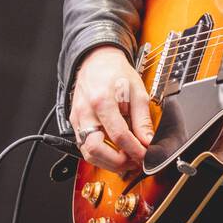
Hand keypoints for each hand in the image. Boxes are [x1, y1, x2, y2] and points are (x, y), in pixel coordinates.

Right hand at [69, 46, 154, 173]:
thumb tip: (147, 141)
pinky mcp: (75, 123)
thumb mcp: (137, 91)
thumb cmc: (116, 72)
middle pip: (96, 149)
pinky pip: (84, 146)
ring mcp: (77, 118)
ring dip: (107, 162)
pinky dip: (99, 155)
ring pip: (87, 152)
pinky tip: (113, 153)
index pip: (118, 135)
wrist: (97, 60)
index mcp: (102, 100)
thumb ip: (142, 119)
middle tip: (133, 162)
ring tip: (125, 160)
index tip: (144, 156)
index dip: (134, 150)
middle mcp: (86, 111)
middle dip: (116, 162)